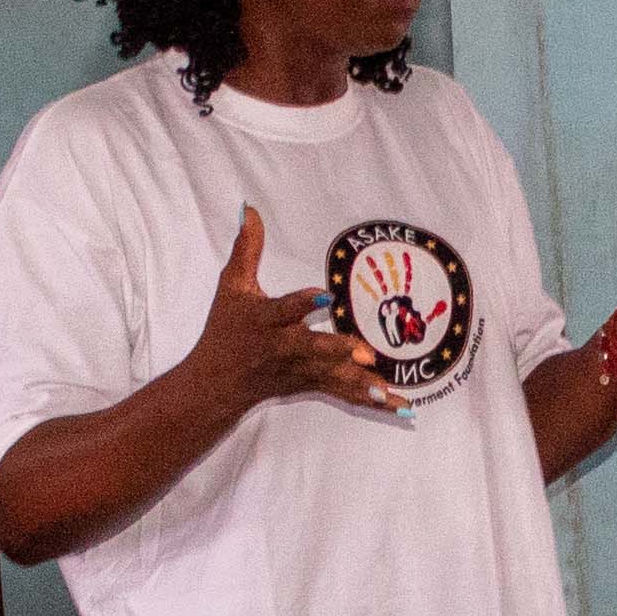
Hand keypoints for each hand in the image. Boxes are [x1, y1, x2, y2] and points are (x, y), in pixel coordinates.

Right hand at [186, 208, 400, 424]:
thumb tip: (249, 207)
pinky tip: (400, 407)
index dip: (303, 303)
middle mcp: (285, 348)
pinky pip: (344, 394)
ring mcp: (301, 371)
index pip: (284, 309)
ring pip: (334, 378)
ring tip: (391, 392)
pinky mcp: (312, 385)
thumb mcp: (231, 287)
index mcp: (267, 321)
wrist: (216, 384)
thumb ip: (247, 248)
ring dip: (363, 386)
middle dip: (339, 353)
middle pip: (314, 350)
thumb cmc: (225, 330)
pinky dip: (371, 400)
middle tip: (367, 354)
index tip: (324, 295)